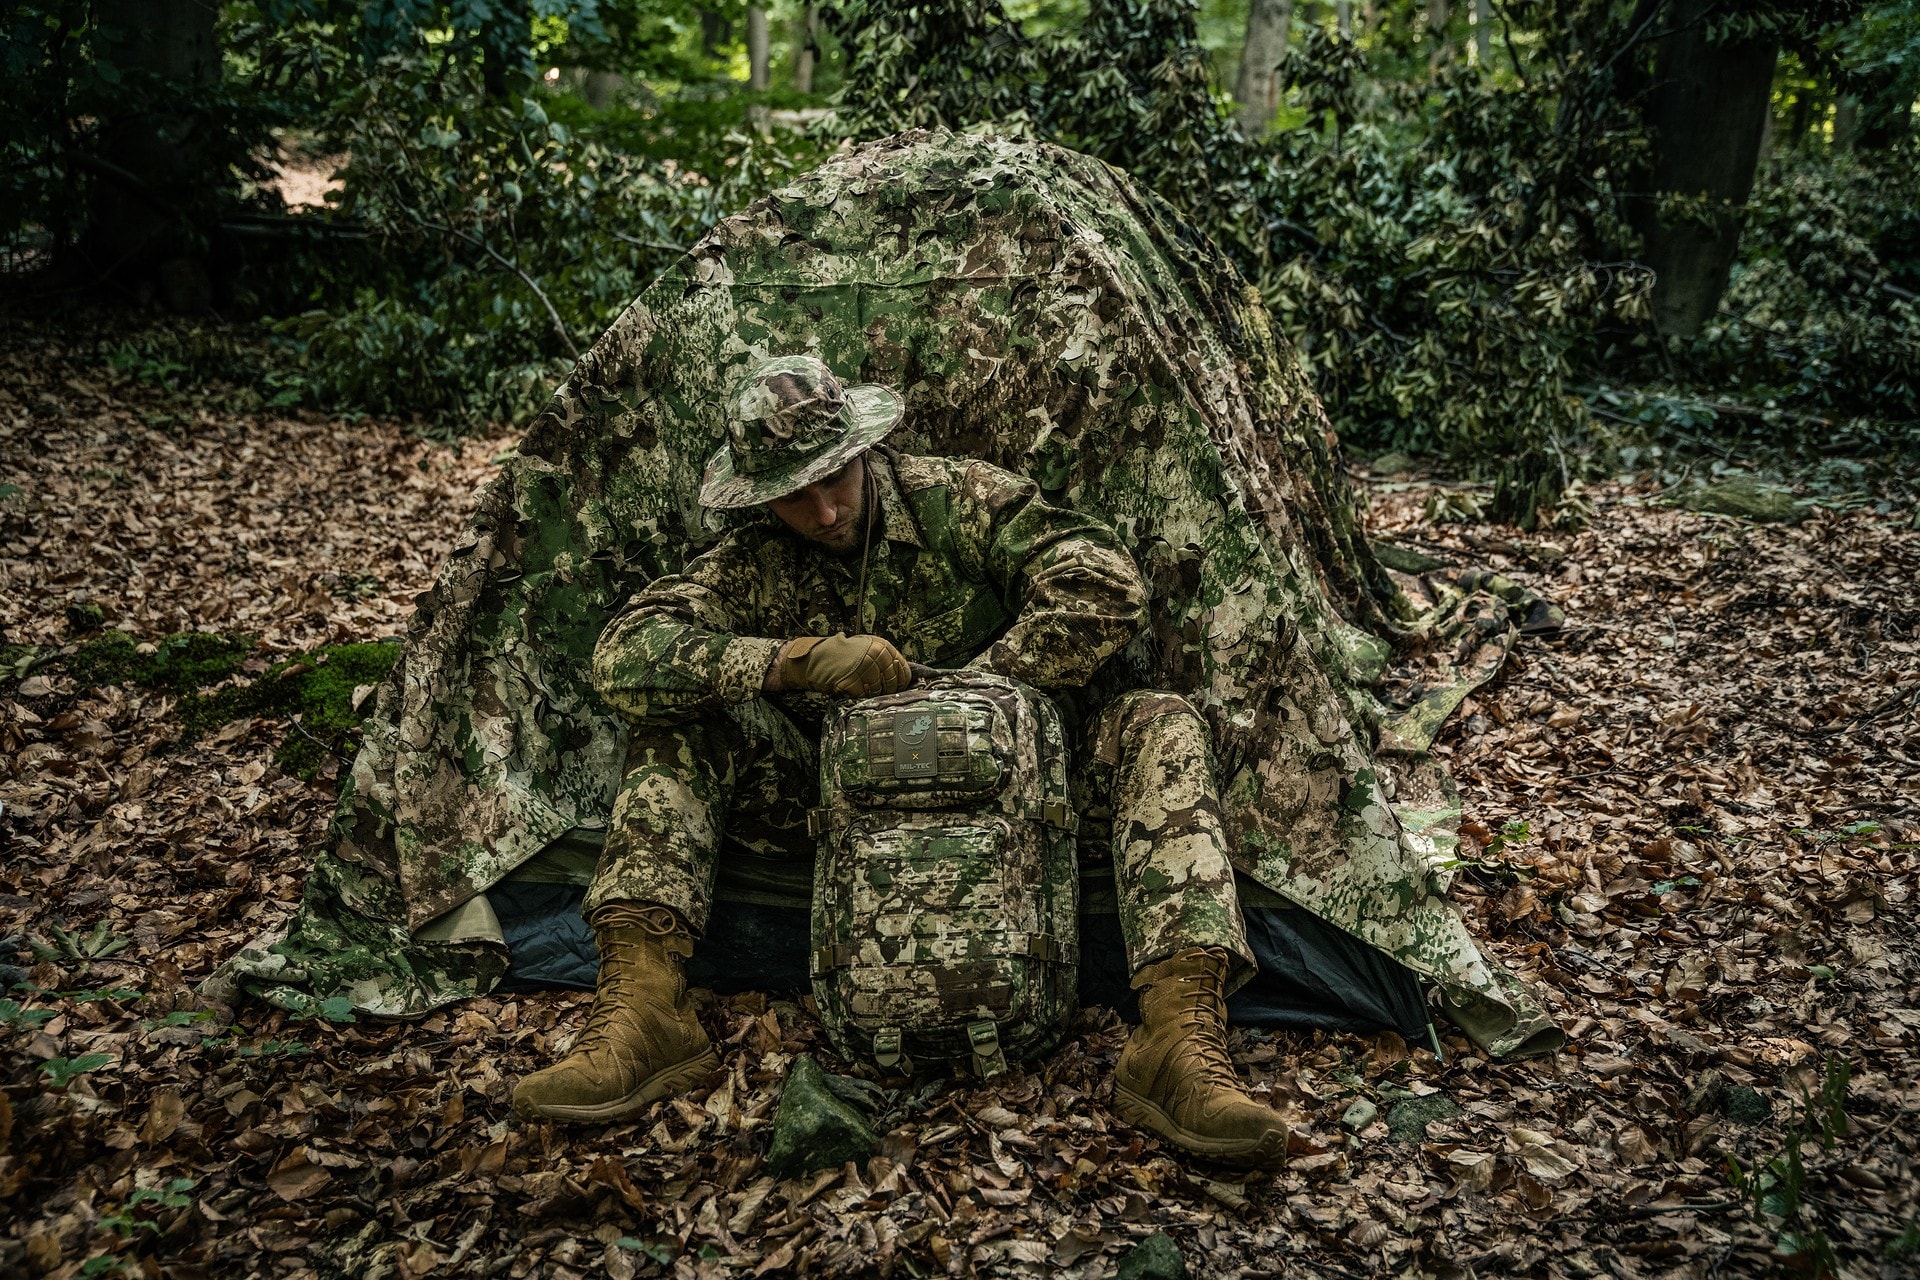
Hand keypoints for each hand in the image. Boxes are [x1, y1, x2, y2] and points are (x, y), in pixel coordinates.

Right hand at [765, 634, 911, 696]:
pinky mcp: (854, 681)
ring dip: (871, 694)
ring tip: (860, 687)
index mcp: (882, 646)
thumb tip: (902, 674)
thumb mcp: (865, 648)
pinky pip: (863, 696)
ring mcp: (865, 668)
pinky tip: (852, 690)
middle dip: (886, 690)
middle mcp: (876, 655)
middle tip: (876, 691)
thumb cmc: (841, 655)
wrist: (815, 658)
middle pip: (892, 682)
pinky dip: (859, 696)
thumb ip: (884, 659)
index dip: (901, 682)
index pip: (903, 670)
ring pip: (878, 691)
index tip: (898, 688)